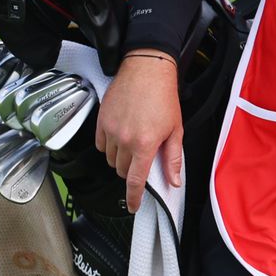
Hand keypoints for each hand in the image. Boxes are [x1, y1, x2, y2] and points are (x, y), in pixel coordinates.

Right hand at [95, 52, 183, 211]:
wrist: (147, 70)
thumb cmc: (164, 97)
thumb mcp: (176, 129)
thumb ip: (173, 158)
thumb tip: (173, 180)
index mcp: (145, 144)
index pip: (135, 180)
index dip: (133, 197)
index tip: (133, 206)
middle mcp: (124, 139)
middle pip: (121, 170)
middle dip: (131, 170)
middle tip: (142, 157)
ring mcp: (110, 130)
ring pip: (110, 159)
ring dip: (119, 158)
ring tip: (133, 142)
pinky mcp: (101, 121)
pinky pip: (100, 144)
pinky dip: (108, 145)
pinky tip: (120, 134)